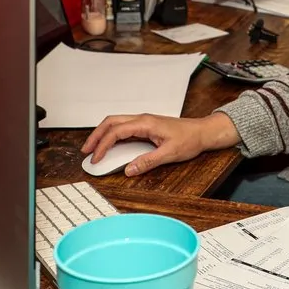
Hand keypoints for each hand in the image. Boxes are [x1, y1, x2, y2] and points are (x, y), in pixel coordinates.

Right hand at [81, 112, 239, 176]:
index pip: (116, 131)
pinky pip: (124, 128)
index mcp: (146, 123)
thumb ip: (148, 161)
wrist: (202, 132)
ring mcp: (144, 122)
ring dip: (103, 134)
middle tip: (86, 151)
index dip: (103, 145)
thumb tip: (129, 169)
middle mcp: (142, 119)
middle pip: (111, 122)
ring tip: (94, 148)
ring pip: (116, 123)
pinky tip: (110, 146)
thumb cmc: (190, 139)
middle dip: (96, 135)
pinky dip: (112, 135)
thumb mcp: (169, 153)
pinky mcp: (146, 126)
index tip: (96, 158)